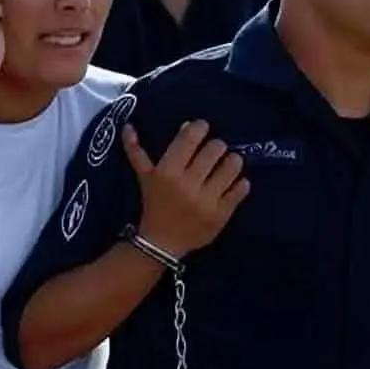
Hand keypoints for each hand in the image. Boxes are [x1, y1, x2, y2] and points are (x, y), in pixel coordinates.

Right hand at [123, 120, 249, 258]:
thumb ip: (136, 151)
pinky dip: (240, 183)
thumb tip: (129, 125)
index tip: (201, 128)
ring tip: (226, 165)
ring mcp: (207, 200)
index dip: (200, 127)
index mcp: (167, 172)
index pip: (191, 137)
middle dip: (216, 146)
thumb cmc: (153, 205)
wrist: (161, 243)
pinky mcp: (222, 213)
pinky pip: (241, 189)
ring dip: (232, 161)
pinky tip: (232, 184)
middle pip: (216, 148)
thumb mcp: (143, 177)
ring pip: (233, 165)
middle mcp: (188, 184)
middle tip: (213, 151)